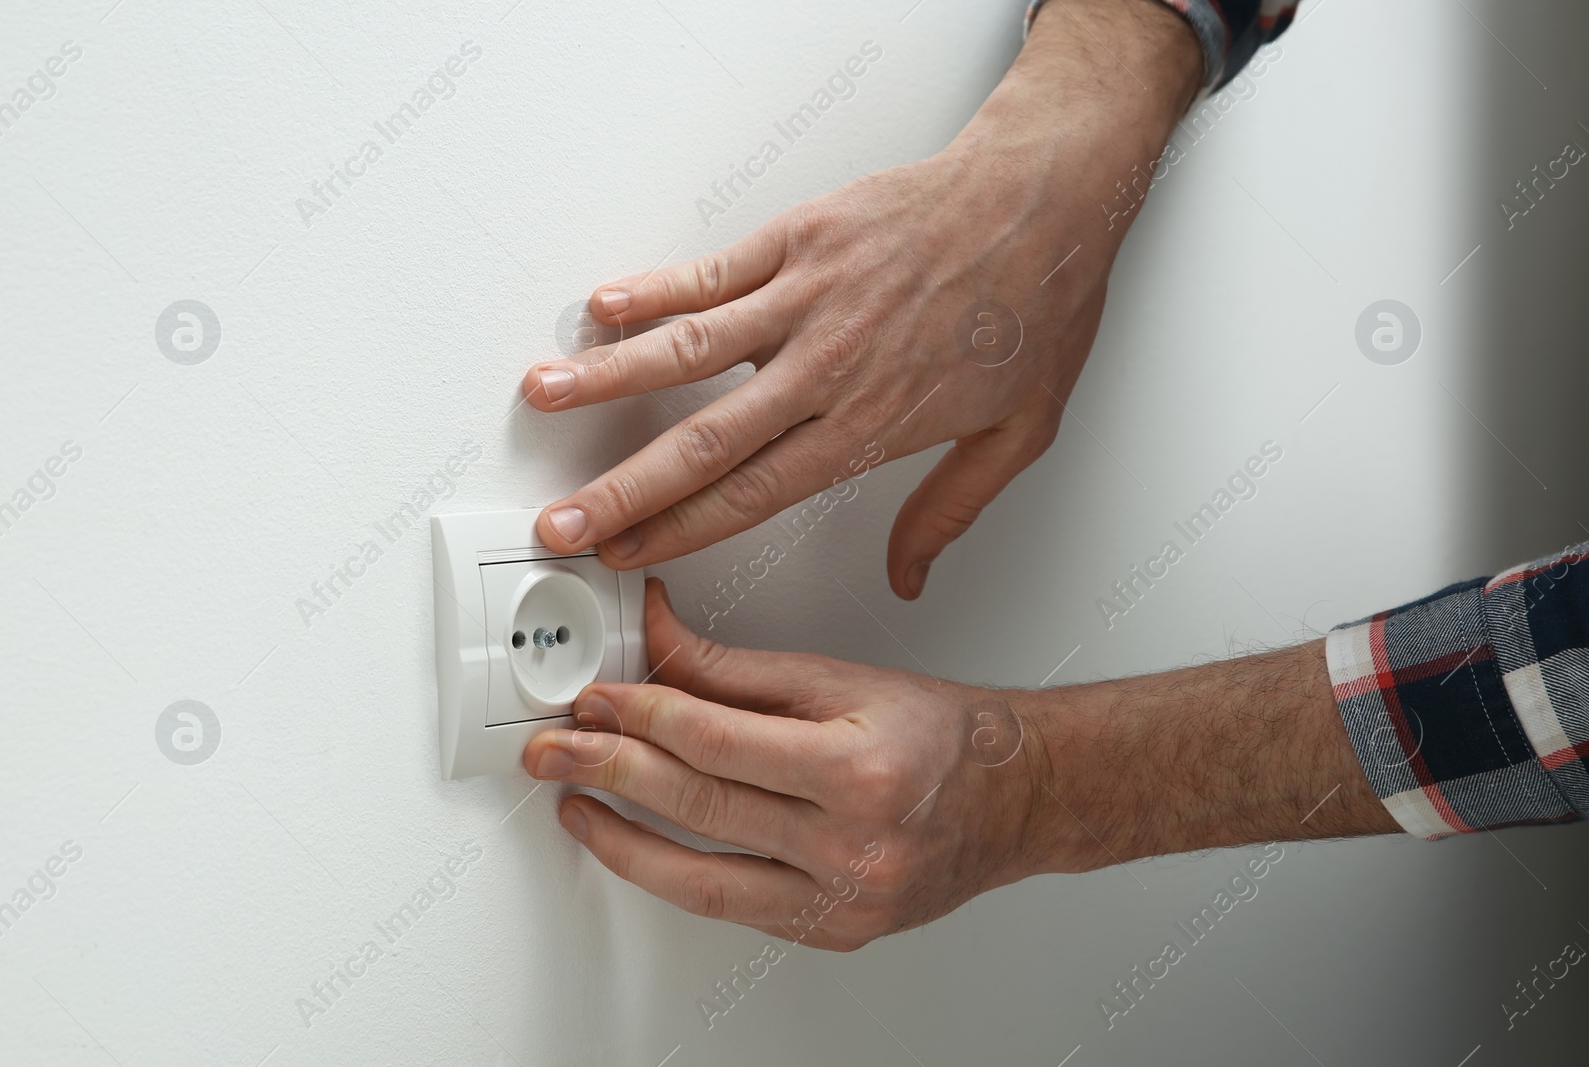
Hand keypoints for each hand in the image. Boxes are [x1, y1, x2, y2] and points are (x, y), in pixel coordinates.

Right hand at [523, 0, 1202, 597]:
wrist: (1051, 195)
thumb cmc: (1039, 304)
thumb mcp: (1019, 434)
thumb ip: (950, 510)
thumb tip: (911, 575)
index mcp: (871, 423)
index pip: (753, 495)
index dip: (680, 532)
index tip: (631, 556)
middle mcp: (828, 367)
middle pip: (702, 443)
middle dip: (622, 491)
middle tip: (565, 521)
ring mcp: (808, 297)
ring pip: (688, 351)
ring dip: (608, 379)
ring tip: (544, 398)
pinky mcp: (803, 237)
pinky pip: (713, 270)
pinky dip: (654, 289)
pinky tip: (605, 309)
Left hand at [523, 581, 1399, 948]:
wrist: (1018, 798)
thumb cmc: (941, 732)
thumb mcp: (839, 679)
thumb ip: (736, 670)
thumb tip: (654, 641)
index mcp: (858, 768)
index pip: (716, 741)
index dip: (640, 713)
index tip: (592, 695)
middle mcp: (853, 846)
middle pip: (697, 808)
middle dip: (606, 771)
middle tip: (550, 748)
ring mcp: (844, 902)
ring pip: (700, 879)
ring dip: (620, 840)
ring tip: (571, 807)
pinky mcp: (833, 932)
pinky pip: (733, 909)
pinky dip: (678, 875)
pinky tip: (637, 847)